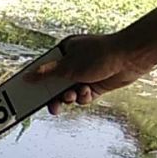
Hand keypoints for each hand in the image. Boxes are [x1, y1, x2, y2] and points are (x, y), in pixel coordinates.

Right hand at [29, 34, 146, 114]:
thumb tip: (26, 77)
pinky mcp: (96, 85)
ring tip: (72, 96)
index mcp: (63, 52)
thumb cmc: (98, 55)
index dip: (36, 81)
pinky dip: (83, 97)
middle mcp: (73, 63)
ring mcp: (84, 75)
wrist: (130, 57)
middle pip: (55, 84)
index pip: (44, 68)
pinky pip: (83, 97)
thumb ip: (45, 74)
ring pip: (69, 93)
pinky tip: (87, 92)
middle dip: (54, 95)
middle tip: (51, 105)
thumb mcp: (66, 66)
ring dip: (69, 97)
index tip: (27, 93)